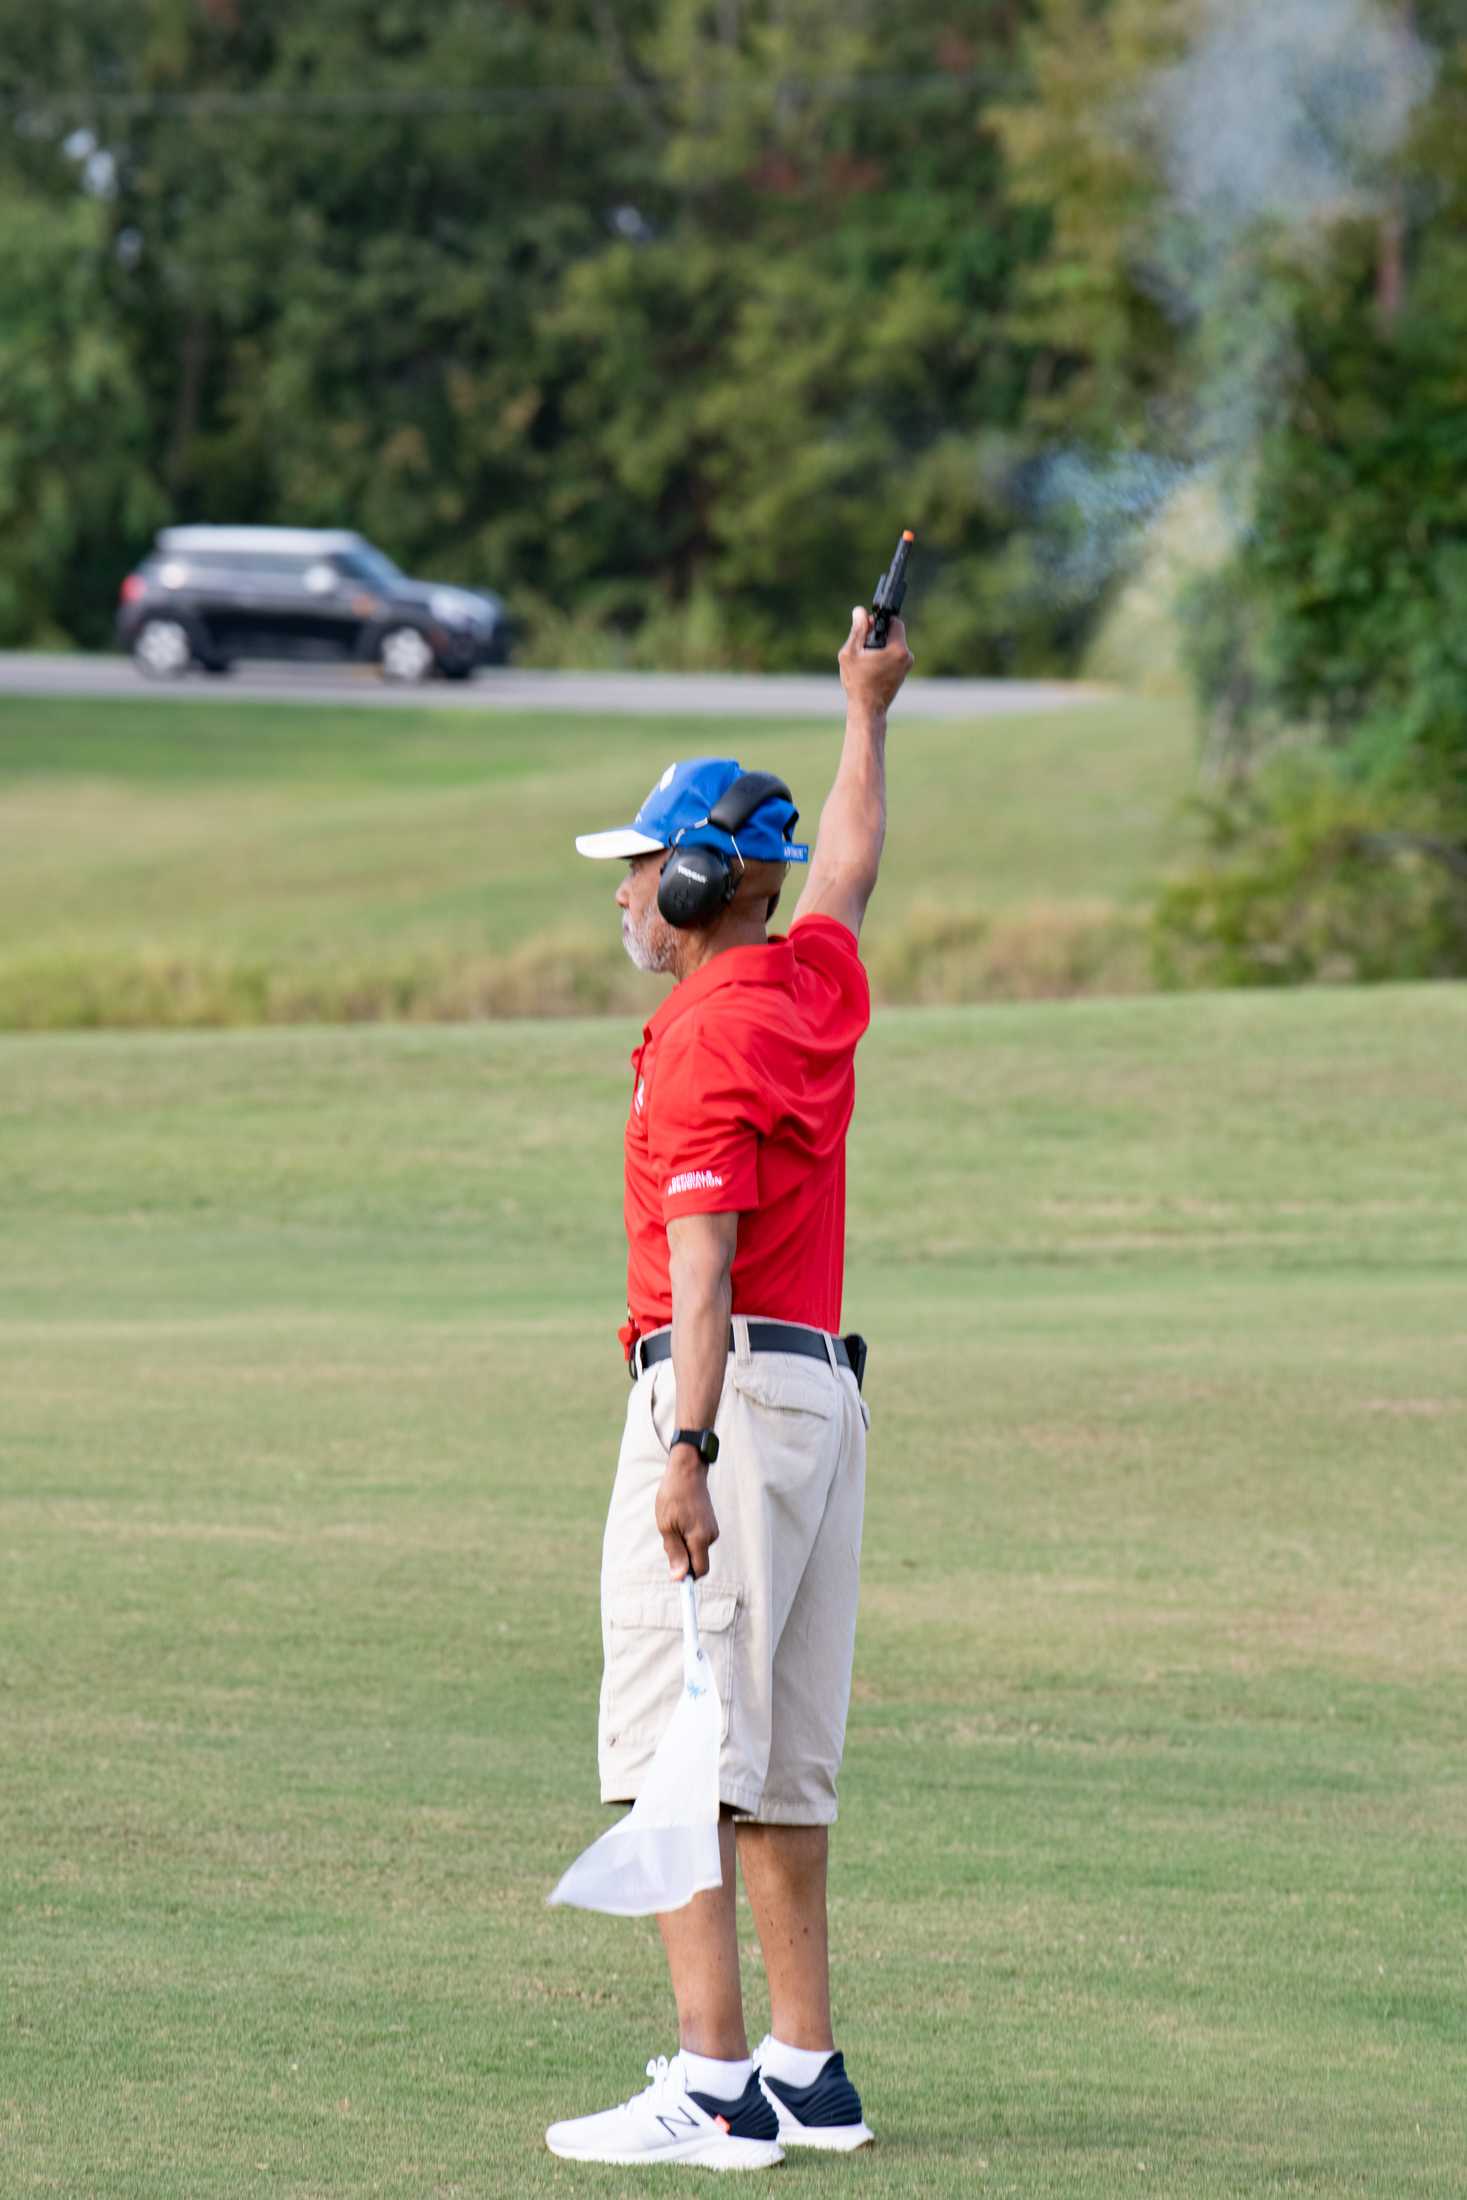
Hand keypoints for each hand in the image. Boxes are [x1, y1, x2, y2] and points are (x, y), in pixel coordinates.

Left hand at [654, 1450, 719, 1578]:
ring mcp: (712, 1529)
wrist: (687, 1471)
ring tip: (673, 1522)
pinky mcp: (710, 1523)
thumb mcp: (667, 1526)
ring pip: (696, 1549)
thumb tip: (680, 1578)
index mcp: (700, 1538)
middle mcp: (711, 1536)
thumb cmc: (673, 1497)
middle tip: (668, 1536)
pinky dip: (687, 1535)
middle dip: (682, 1557)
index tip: (677, 1578)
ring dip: (683, 1544)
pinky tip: (680, 1518)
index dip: (688, 1577)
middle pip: (697, 1561)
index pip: (700, 1570)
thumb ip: (675, 1553)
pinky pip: (698, 1539)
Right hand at [839, 606, 911, 712]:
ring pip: (893, 645)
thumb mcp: (850, 653)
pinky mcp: (904, 673)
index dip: (880, 622)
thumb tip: (860, 611)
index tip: (868, 628)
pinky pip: (894, 657)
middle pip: (894, 633)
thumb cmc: (858, 683)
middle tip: (863, 648)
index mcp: (897, 648)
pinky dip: (884, 658)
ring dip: (881, 647)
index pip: (894, 621)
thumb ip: (857, 630)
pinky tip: (871, 669)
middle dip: (879, 636)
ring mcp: (907, 666)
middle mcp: (906, 656)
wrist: (868, 710)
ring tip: (866, 661)